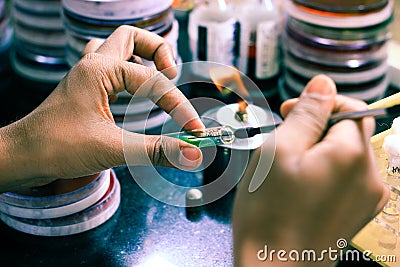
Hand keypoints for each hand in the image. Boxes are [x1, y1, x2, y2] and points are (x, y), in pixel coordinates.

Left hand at [0, 26, 203, 191]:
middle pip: (133, 38)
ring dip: (142, 58)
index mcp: (100, 70)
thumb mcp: (113, 148)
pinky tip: (135, 94)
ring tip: (159, 80)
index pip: (153, 82)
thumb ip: (156, 150)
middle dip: (159, 52)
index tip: (194, 130)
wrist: (22, 157)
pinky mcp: (85, 90)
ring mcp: (87, 76)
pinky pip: (110, 69)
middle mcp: (93, 66)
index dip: (179, 106)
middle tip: (172, 77)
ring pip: (119, 49)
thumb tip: (192, 154)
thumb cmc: (56, 147)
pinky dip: (128, 75)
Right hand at [232, 75, 388, 266]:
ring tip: (286, 167)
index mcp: (352, 155)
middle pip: (349, 131)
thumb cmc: (268, 211)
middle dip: (316, 127)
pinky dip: (323, 171)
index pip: (351, 107)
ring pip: (345, 154)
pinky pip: (344, 178)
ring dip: (317, 150)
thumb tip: (324, 83)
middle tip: (282, 141)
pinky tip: (298, 185)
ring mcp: (366, 198)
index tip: (288, 112)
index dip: (318, 103)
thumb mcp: (279, 150)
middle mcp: (370, 176)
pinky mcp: (356, 213)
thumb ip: (306, 113)